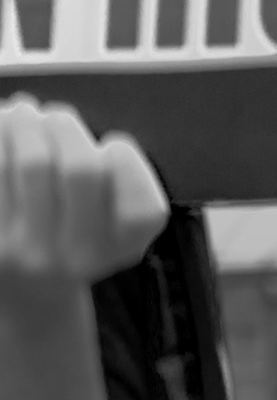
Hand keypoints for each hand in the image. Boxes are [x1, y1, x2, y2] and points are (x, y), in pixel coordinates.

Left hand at [0, 96, 169, 309]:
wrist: (29, 288)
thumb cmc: (80, 232)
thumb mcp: (117, 221)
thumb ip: (122, 179)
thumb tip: (79, 127)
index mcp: (124, 247)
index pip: (141, 204)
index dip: (128, 162)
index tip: (113, 143)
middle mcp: (78, 256)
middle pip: (81, 171)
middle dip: (69, 128)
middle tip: (58, 113)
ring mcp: (28, 252)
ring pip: (31, 165)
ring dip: (27, 125)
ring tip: (25, 110)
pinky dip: (1, 140)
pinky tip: (4, 126)